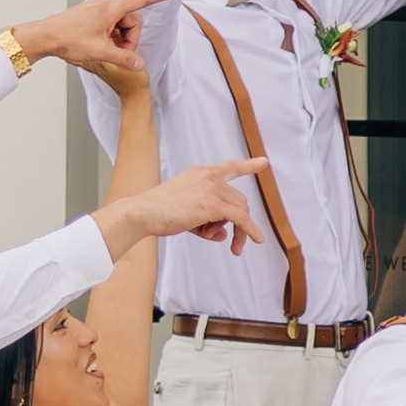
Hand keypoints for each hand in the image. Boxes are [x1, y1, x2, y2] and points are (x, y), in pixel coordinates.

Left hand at [20, 0, 153, 84]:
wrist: (44, 36)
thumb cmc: (68, 40)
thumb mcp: (100, 53)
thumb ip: (124, 59)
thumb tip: (139, 64)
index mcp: (110, 9)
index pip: (141, 0)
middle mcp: (105, 4)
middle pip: (131, 19)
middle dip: (128, 38)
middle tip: (117, 53)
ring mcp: (97, 8)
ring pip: (120, 23)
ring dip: (118, 39)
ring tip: (104, 50)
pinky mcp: (91, 14)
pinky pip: (110, 24)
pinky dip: (109, 36)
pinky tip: (98, 45)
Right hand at [100, 157, 264, 260]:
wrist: (143, 212)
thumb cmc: (158, 212)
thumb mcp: (186, 211)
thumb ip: (207, 220)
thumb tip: (225, 234)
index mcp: (200, 173)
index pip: (229, 167)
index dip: (248, 166)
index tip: (263, 162)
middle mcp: (209, 177)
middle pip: (238, 200)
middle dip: (237, 222)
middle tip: (227, 240)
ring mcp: (212, 189)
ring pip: (240, 211)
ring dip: (237, 231)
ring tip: (221, 243)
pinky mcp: (213, 205)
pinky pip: (241, 219)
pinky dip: (251, 231)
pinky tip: (257, 239)